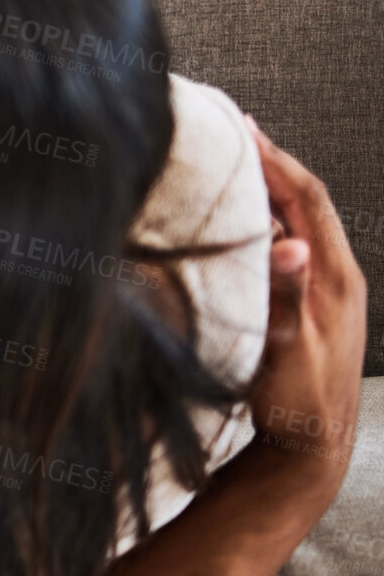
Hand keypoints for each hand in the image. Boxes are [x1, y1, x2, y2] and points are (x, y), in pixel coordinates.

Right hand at [244, 118, 366, 496]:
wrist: (313, 448)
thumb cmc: (297, 403)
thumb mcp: (288, 348)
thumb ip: (288, 296)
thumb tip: (292, 244)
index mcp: (336, 277)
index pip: (307, 198)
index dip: (276, 159)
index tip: (244, 127)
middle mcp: (338, 276)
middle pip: (307, 201)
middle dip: (273, 162)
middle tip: (237, 131)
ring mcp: (330, 290)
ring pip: (301, 222)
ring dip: (270, 189)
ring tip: (236, 163)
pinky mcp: (316, 304)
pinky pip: (294, 245)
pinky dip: (268, 221)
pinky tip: (244, 221)